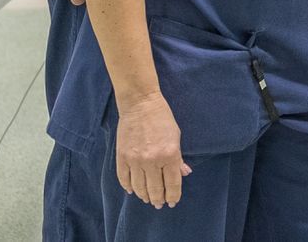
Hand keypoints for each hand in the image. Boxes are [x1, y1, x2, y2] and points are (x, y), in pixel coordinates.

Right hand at [115, 92, 190, 207]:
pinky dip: (128, 187)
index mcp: (170, 155)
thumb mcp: (176, 136)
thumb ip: (179, 158)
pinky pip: (124, 179)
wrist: (140, 104)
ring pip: (139, 188)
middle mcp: (152, 160)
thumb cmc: (162, 118)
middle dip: (158, 200)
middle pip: (155, 190)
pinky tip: (132, 190)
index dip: (173, 196)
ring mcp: (135, 160)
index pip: (172, 184)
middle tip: (159, 204)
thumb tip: (184, 174)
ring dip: (144, 196)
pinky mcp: (122, 157)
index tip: (172, 202)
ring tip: (147, 199)